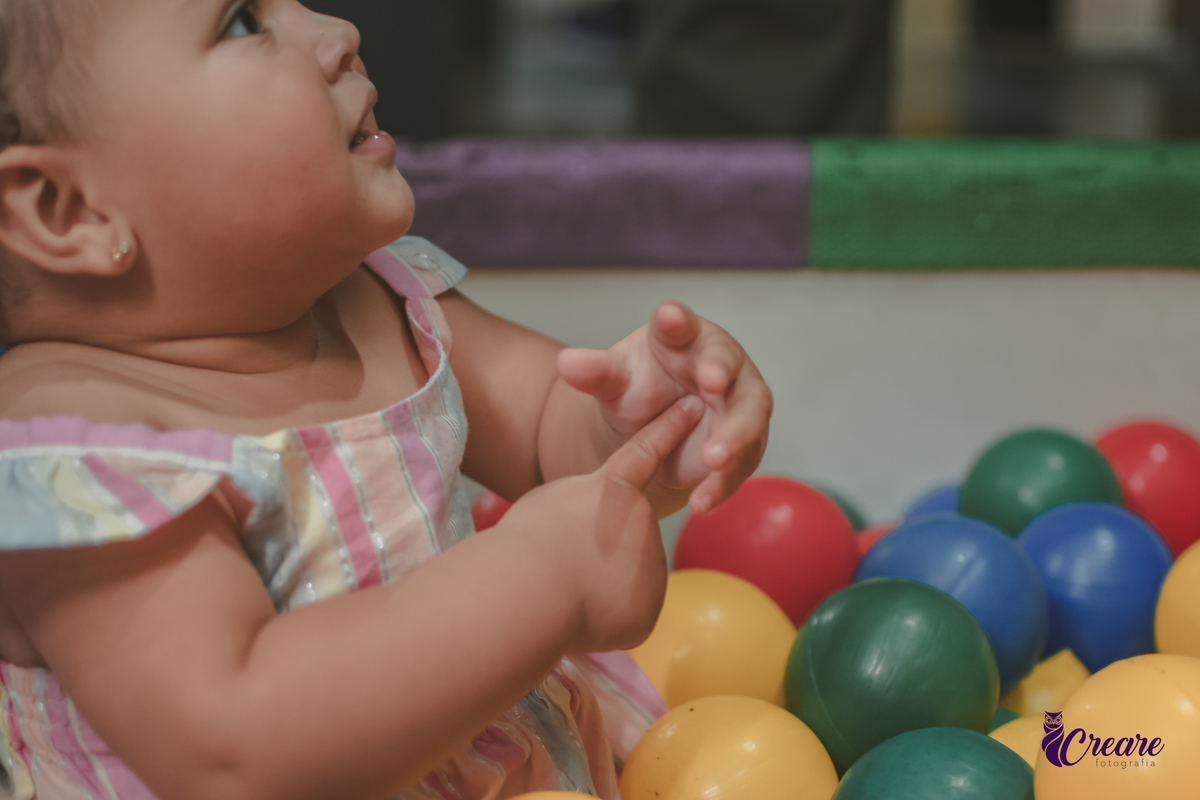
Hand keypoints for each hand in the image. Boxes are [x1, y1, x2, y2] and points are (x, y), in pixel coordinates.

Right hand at [500, 395, 704, 653]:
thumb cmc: (526, 542)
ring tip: (564, 589)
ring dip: (595, 592)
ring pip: (622, 585)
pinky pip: (625, 618)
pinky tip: (580, 614)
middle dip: (595, 560)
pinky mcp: (651, 605)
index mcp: (612, 488)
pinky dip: (603, 623)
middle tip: (559, 566)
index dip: (667, 430)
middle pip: (621, 544)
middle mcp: (643, 519)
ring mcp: (651, 563)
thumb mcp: (550, 505)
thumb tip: (602, 544)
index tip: (693, 406)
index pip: (643, 454)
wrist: (533, 585)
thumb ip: (584, 511)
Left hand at [557, 302, 771, 514]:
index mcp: (682, 337)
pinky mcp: (744, 442)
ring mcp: (739, 401)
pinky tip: (702, 502)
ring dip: (733, 436)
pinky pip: (740, 463)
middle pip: (727, 363)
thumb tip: (566, 363)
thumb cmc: (637, 389)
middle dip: (721, 371)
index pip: (679, 323)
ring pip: (748, 415)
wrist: (651, 431)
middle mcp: (719, 362)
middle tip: (711, 380)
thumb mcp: (613, 382)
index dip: (676, 319)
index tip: (669, 316)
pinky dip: (721, 483)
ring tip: (711, 459)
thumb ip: (595, 373)